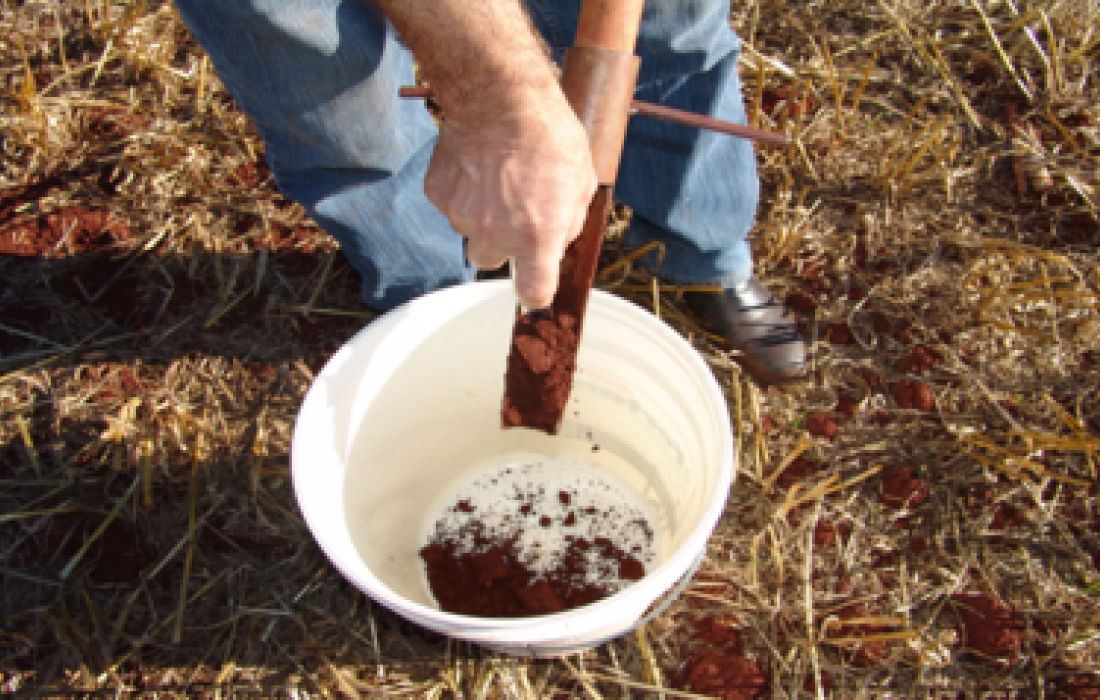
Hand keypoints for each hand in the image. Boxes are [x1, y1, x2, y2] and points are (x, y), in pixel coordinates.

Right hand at [424, 84, 596, 309]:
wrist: (499, 96)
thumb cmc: (548, 134)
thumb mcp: (581, 181)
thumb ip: (569, 221)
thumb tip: (559, 237)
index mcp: (537, 237)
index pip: (533, 293)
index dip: (535, 294)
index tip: (535, 289)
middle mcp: (495, 234)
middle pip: (490, 262)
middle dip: (501, 244)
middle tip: (512, 210)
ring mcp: (462, 216)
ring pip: (469, 230)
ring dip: (481, 213)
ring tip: (496, 176)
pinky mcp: (439, 194)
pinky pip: (451, 204)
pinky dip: (462, 190)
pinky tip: (477, 163)